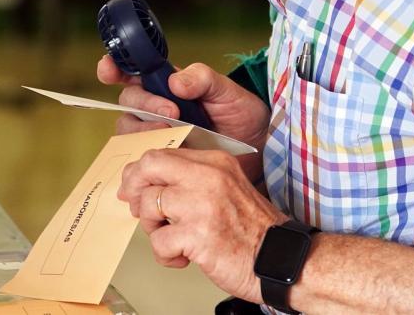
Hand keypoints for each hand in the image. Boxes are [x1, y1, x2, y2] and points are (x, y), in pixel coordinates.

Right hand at [97, 56, 269, 149]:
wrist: (254, 149)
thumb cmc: (240, 114)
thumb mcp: (227, 90)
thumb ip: (202, 79)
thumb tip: (175, 82)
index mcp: (166, 84)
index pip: (132, 72)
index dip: (114, 68)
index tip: (108, 69)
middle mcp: (154, 107)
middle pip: (128, 102)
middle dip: (145, 104)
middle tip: (172, 113)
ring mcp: (155, 133)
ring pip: (128, 129)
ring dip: (144, 130)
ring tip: (172, 133)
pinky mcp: (160, 157)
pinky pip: (138, 156)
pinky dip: (143, 154)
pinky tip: (163, 153)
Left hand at [118, 148, 286, 303]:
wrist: (280, 259)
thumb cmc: (251, 228)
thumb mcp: (226, 187)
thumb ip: (192, 179)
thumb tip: (145, 181)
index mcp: (215, 162)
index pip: (162, 153)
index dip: (140, 172)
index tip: (134, 187)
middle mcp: (208, 177)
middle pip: (149, 167)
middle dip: (134, 189)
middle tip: (137, 208)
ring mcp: (202, 205)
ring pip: (147, 205)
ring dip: (152, 228)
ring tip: (172, 238)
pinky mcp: (198, 235)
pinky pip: (158, 241)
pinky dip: (165, 255)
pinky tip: (183, 258)